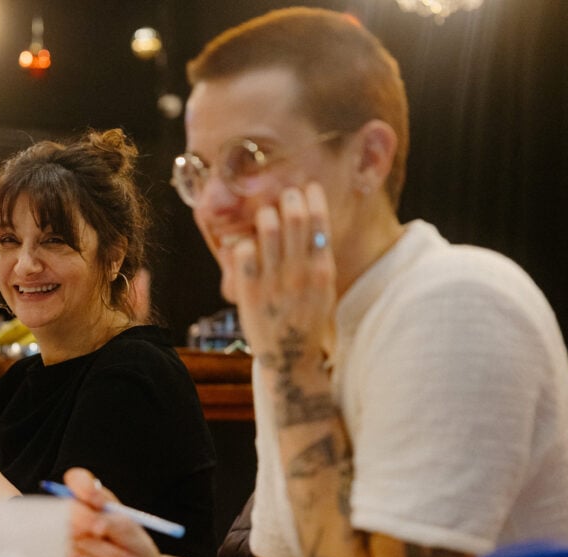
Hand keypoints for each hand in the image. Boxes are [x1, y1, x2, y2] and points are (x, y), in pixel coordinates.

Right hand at [63, 467, 163, 556]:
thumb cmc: (135, 546)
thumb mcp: (128, 531)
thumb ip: (111, 523)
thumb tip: (96, 523)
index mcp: (93, 499)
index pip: (76, 480)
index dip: (82, 487)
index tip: (98, 502)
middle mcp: (78, 515)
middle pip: (68, 508)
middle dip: (87, 519)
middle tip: (103, 531)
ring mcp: (71, 537)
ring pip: (73, 536)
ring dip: (103, 550)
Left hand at [219, 182, 335, 372]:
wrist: (289, 359)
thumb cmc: (305, 318)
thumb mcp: (324, 289)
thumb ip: (318, 259)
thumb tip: (312, 221)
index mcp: (322, 271)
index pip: (320, 223)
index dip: (314, 198)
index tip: (308, 187)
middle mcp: (300, 274)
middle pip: (295, 218)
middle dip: (290, 198)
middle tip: (286, 194)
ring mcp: (274, 282)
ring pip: (268, 229)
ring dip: (267, 215)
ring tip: (267, 215)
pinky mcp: (250, 292)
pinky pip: (244, 252)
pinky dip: (245, 242)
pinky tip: (248, 244)